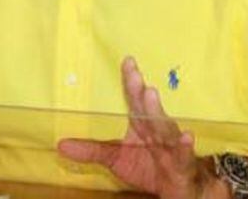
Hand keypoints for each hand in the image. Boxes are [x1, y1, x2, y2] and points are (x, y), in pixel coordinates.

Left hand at [57, 57, 223, 198]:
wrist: (179, 188)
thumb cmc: (148, 167)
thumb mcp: (115, 159)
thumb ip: (91, 150)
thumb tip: (61, 145)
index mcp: (142, 124)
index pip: (135, 99)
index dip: (131, 81)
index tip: (127, 61)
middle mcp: (157, 130)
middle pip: (149, 110)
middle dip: (141, 93)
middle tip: (135, 76)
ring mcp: (172, 146)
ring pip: (165, 128)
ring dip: (158, 112)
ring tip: (151, 95)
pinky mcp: (183, 165)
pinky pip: (184, 155)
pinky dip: (185, 146)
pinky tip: (187, 136)